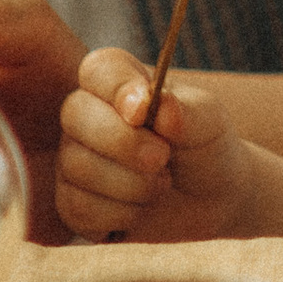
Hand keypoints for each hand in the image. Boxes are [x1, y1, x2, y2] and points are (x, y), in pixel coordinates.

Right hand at [57, 51, 249, 243]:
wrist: (211, 199)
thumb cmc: (206, 146)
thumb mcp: (208, 122)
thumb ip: (187, 111)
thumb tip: (162, 104)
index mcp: (119, 83)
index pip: (98, 69)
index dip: (116, 88)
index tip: (142, 111)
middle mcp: (88, 116)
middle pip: (75, 114)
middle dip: (123, 142)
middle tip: (163, 157)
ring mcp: (74, 159)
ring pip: (76, 166)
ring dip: (131, 183)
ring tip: (162, 183)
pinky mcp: (72, 203)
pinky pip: (77, 207)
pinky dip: (121, 212)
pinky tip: (142, 207)